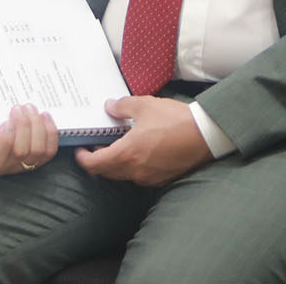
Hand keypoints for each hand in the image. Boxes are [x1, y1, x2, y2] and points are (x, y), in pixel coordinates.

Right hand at [0, 104, 59, 176]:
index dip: (5, 137)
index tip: (6, 120)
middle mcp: (6, 167)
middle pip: (22, 151)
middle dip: (24, 125)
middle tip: (21, 107)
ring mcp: (24, 166)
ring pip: (38, 150)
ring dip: (38, 126)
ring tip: (31, 109)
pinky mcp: (39, 161)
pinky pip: (49, 150)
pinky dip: (50, 132)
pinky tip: (45, 116)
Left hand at [73, 96, 211, 186]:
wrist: (205, 136)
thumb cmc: (175, 120)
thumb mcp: (145, 106)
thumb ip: (122, 107)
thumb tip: (110, 106)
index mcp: (127, 154)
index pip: (94, 165)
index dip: (83, 158)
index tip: (80, 150)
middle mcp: (135, 171)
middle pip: (106, 172)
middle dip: (98, 160)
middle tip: (97, 145)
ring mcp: (148, 178)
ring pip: (123, 175)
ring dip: (116, 164)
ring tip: (119, 146)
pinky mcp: (161, 179)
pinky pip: (139, 176)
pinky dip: (133, 166)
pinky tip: (139, 152)